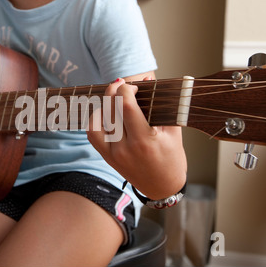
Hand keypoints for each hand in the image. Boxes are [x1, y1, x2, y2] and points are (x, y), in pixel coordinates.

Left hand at [87, 78, 186, 199]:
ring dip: (103, 104)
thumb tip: (147, 79)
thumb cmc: (172, 158)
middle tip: (122, 84)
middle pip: (110, 110)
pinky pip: (93, 134)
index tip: (134, 86)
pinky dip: (95, 120)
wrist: (163, 187)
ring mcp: (113, 154)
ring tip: (114, 98)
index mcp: (145, 140)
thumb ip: (160, 104)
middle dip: (114, 90)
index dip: (126, 89)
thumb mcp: (173, 130)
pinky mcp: (107, 157)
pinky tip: (106, 113)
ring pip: (97, 121)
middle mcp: (126, 148)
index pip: (126, 106)